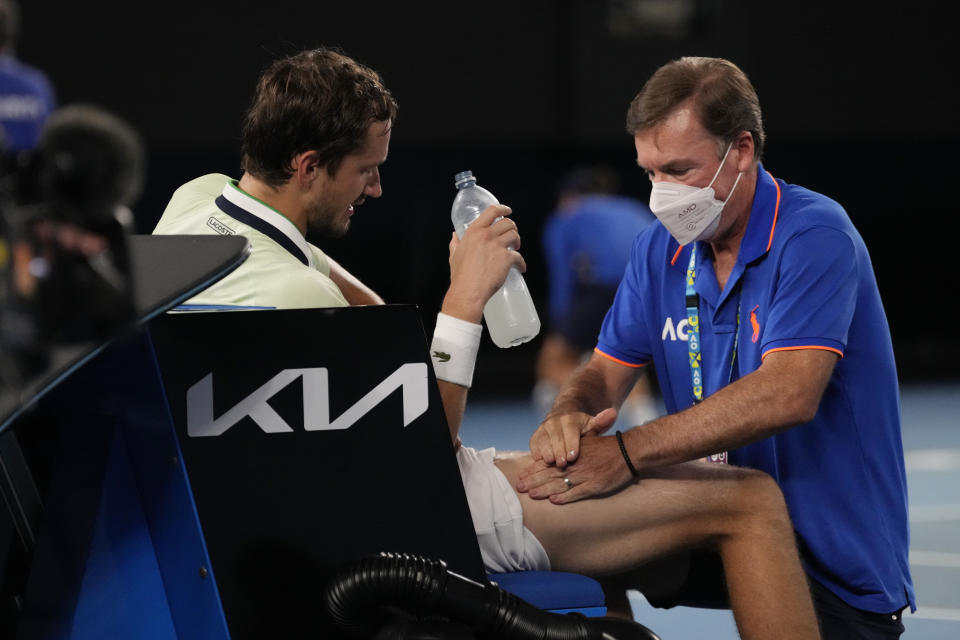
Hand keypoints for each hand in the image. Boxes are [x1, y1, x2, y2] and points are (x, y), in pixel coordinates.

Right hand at [442, 204, 525, 322]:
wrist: (468, 291)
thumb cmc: (461, 276)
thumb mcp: (454, 255)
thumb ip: (455, 243)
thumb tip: (454, 236)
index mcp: (474, 232)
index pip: (491, 211)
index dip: (502, 209)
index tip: (507, 211)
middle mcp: (486, 235)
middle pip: (507, 223)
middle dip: (512, 228)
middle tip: (512, 237)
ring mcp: (497, 246)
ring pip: (515, 235)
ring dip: (517, 242)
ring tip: (515, 249)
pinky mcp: (506, 258)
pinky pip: (519, 257)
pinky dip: (521, 263)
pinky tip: (520, 267)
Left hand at [516, 433, 634, 503]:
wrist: (629, 451)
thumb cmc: (606, 447)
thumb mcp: (585, 442)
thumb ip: (568, 450)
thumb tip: (550, 458)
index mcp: (571, 453)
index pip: (549, 461)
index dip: (534, 469)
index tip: (522, 475)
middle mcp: (576, 464)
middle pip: (550, 473)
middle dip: (534, 481)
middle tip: (520, 488)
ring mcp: (586, 475)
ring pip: (561, 484)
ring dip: (545, 490)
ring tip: (532, 495)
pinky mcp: (596, 485)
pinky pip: (578, 492)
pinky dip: (566, 497)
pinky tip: (554, 501)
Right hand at [527, 407, 616, 468]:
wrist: (564, 418)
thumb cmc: (583, 427)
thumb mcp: (593, 424)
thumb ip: (601, 422)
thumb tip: (612, 414)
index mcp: (569, 418)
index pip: (569, 431)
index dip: (570, 444)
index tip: (573, 457)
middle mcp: (553, 422)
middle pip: (554, 438)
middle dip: (558, 452)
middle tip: (562, 465)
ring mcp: (542, 429)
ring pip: (542, 443)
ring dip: (545, 455)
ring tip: (551, 466)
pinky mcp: (535, 438)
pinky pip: (534, 447)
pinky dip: (537, 457)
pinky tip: (540, 468)